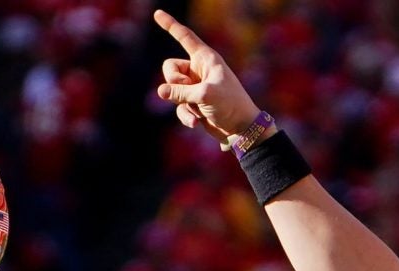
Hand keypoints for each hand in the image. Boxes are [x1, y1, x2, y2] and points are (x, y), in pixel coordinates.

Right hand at [154, 9, 260, 145]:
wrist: (241, 129)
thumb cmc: (230, 105)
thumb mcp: (205, 94)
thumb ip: (180, 91)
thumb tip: (160, 92)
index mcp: (205, 58)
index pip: (184, 37)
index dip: (170, 25)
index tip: (157, 13)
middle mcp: (198, 70)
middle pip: (169, 67)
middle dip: (175, 81)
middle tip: (191, 90)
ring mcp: (195, 87)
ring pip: (171, 88)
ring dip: (182, 102)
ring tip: (199, 109)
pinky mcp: (193, 103)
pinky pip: (178, 106)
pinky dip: (186, 115)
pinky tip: (196, 123)